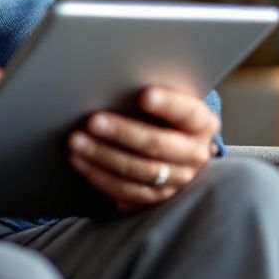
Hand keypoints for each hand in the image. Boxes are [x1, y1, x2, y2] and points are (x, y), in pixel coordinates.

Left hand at [68, 86, 219, 212]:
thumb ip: (152, 94)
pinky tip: (81, 163)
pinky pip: (129, 192)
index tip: (145, 95)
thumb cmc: (164, 113)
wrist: (177, 144)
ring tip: (77, 143)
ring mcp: (178, 179)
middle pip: (156, 145)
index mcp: (201, 123)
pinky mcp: (158, 197)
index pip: (188, 113)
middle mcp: (194, 154)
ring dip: (103, 157)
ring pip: (139, 172)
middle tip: (92, 121)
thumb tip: (116, 81)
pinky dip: (101, 177)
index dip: (168, 105)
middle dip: (122, 133)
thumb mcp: (168, 99)